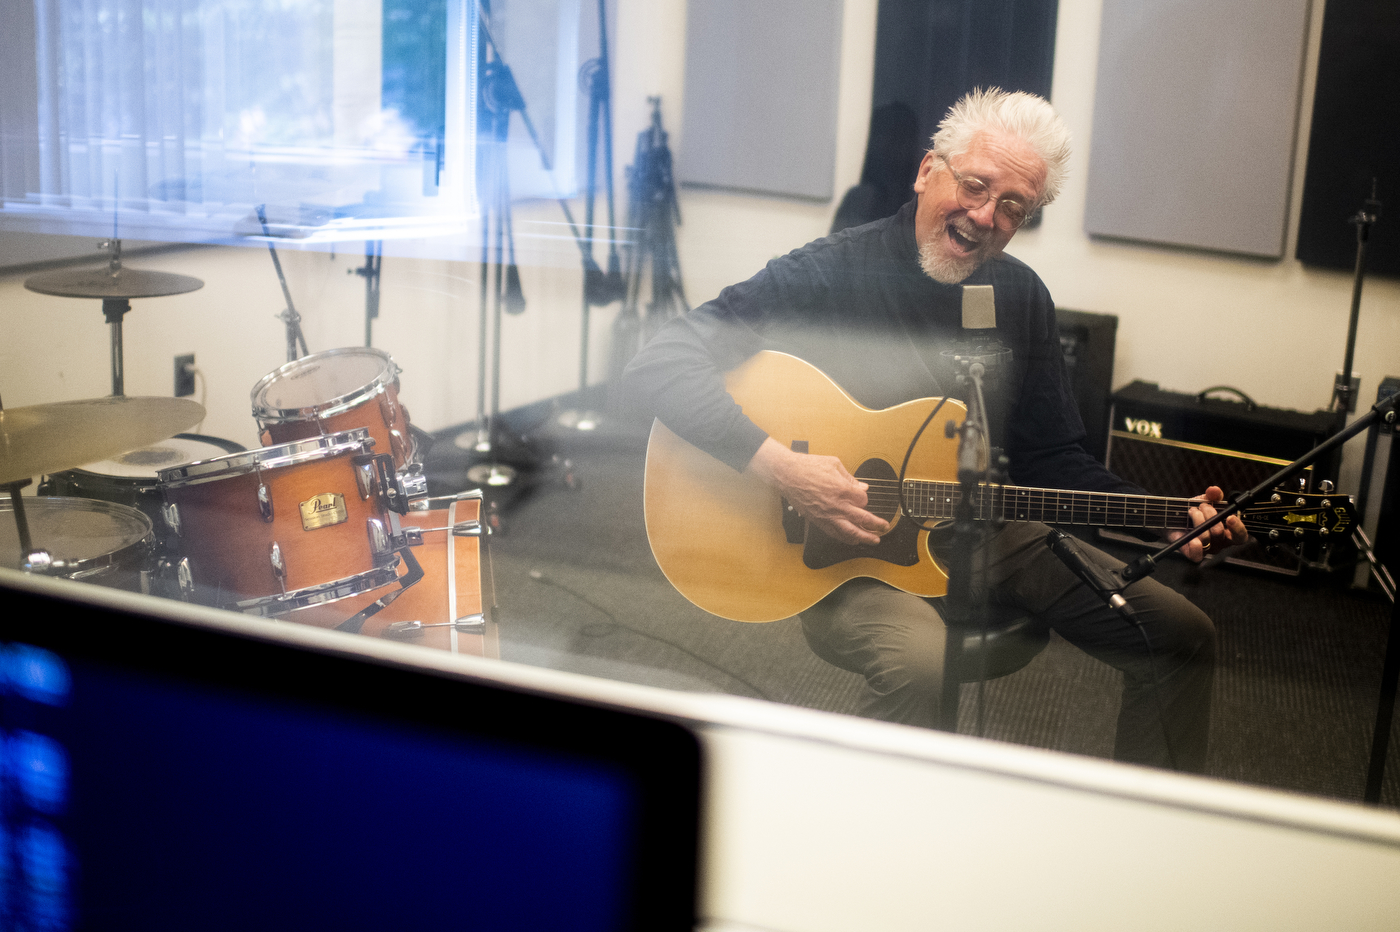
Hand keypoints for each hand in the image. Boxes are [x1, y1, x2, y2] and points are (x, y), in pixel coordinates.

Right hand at [746, 438, 889, 545]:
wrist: (787, 475)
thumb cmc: (808, 467)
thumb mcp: (834, 464)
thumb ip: (850, 477)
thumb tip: (862, 487)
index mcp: (843, 489)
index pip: (863, 500)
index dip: (865, 499)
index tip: (863, 497)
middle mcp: (837, 504)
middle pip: (863, 518)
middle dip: (876, 524)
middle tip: (884, 527)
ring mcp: (828, 515)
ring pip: (850, 531)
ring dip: (865, 537)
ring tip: (874, 540)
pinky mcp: (818, 520)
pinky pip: (835, 533)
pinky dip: (846, 538)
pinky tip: (853, 540)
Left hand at [1173, 486, 1249, 562]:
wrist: (1174, 518)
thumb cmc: (1194, 511)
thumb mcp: (1205, 500)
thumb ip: (1212, 495)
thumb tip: (1214, 490)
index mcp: (1228, 531)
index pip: (1240, 536)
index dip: (1238, 528)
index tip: (1230, 517)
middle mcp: (1219, 542)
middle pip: (1220, 533)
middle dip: (1210, 515)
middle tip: (1202, 506)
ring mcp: (1206, 549)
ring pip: (1206, 538)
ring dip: (1197, 520)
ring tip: (1191, 511)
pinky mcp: (1191, 553)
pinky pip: (1197, 556)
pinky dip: (1194, 547)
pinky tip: (1191, 537)